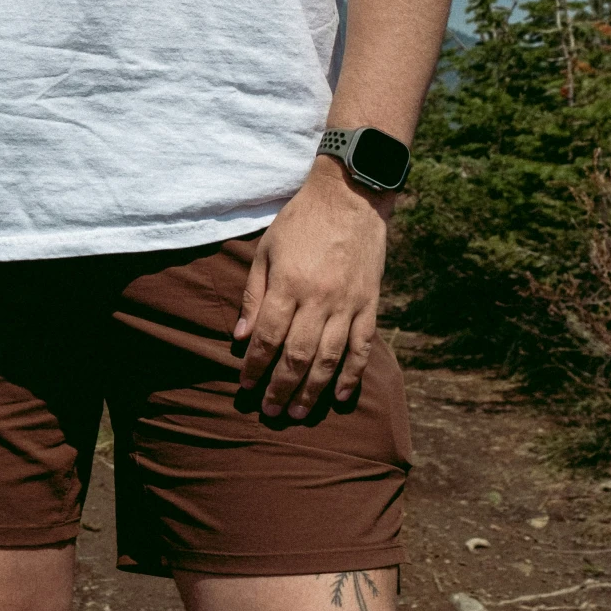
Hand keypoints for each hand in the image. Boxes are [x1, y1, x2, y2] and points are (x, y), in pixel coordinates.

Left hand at [234, 159, 391, 417]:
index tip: (245, 388)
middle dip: (281, 389)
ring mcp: (348, 303)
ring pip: (329, 358)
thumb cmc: (301, 221)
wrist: (351, 197)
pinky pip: (363, 346)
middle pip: (297, 356)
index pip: (268, 337)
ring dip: (312, 391)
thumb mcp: (267, 249)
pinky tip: (339, 395)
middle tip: (270, 412)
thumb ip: (254, 294)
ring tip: (298, 413)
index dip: (255, 367)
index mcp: (289, 284)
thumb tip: (240, 337)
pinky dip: (352, 374)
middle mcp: (319, 299)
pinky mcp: (370, 303)